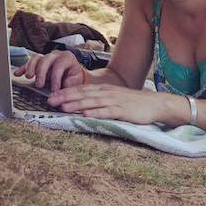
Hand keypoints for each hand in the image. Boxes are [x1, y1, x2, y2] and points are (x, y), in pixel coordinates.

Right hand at [13, 51, 85, 91]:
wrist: (72, 76)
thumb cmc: (74, 77)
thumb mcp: (77, 79)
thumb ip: (73, 81)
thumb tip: (67, 83)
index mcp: (67, 58)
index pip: (59, 66)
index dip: (55, 78)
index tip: (54, 90)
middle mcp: (56, 55)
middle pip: (46, 60)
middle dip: (41, 73)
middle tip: (40, 85)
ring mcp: (46, 58)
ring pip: (36, 58)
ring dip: (31, 67)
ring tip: (29, 77)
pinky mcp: (39, 62)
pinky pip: (29, 62)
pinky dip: (23, 68)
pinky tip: (18, 73)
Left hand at [47, 84, 163, 124]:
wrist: (155, 104)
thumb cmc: (133, 103)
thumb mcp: (114, 98)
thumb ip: (100, 100)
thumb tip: (82, 105)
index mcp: (104, 89)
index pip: (81, 89)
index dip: (65, 92)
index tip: (50, 96)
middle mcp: (107, 93)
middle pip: (83, 94)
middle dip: (65, 97)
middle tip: (49, 101)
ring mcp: (115, 101)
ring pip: (92, 102)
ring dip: (77, 105)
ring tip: (63, 108)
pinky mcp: (123, 111)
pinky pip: (107, 112)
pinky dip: (96, 113)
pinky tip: (86, 115)